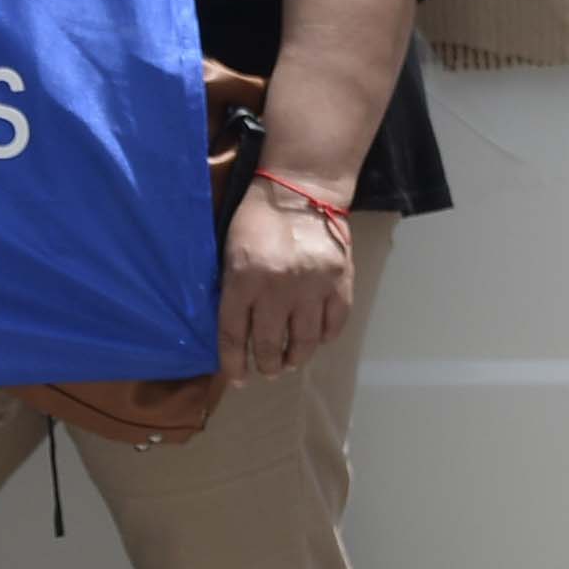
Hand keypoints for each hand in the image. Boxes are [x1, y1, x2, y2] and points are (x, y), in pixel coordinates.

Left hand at [219, 178, 357, 378]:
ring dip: (296, 358)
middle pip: (271, 345)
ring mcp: (312, 288)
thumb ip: (232, 290)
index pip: (234, 335)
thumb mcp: (229, 251)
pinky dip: (324, 338)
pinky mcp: (339, 283)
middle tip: (267, 369)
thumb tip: (235, 332)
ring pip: (305, 342)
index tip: (238, 378)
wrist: (301, 190)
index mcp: (244, 279)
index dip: (234, 363)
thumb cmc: (257, 219)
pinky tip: (316, 339)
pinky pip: (333, 325)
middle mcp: (278, 289)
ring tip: (290, 361)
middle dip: (267, 365)